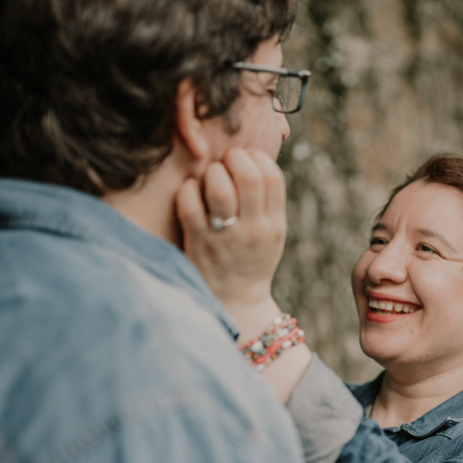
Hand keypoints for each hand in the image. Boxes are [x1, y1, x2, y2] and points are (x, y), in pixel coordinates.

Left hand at [176, 148, 286, 334]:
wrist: (235, 304)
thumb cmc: (250, 261)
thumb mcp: (272, 235)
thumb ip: (267, 203)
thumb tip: (253, 160)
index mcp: (274, 225)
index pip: (272, 177)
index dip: (256, 157)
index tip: (246, 159)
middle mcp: (253, 231)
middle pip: (249, 176)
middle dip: (233, 158)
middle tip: (224, 162)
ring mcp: (225, 238)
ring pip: (220, 189)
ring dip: (212, 172)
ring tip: (208, 176)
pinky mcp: (198, 244)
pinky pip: (190, 205)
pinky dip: (188, 190)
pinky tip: (190, 192)